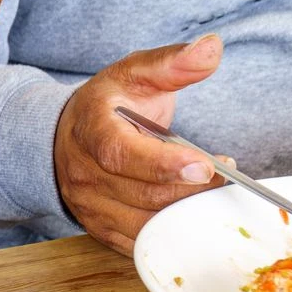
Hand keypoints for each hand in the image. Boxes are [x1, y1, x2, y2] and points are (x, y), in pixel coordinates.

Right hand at [54, 34, 232, 255]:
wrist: (65, 138)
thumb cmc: (107, 106)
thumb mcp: (134, 74)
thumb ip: (172, 63)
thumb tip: (211, 48)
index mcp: (89, 130)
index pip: (120, 154)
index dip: (162, 164)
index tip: (204, 165)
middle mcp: (81, 173)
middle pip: (140, 194)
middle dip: (189, 189)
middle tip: (225, 175)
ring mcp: (87, 206)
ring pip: (142, 225)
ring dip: (184, 213)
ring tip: (211, 192)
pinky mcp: (99, 229)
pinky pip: (138, 243)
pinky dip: (170, 232)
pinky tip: (190, 211)